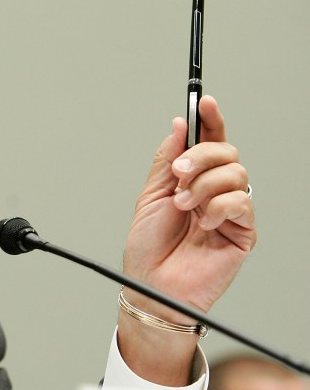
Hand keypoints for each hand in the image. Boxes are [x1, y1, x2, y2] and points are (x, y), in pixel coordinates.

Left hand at [119, 96, 255, 382]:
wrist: (150, 288)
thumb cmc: (147, 250)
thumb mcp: (150, 196)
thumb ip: (167, 160)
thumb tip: (180, 124)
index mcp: (192, 180)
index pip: (210, 142)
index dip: (211, 119)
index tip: (205, 101)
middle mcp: (214, 192)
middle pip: (226, 151)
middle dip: (199, 157)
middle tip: (177, 176)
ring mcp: (229, 211)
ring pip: (235, 173)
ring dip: (203, 185)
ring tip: (183, 206)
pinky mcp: (243, 232)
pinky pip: (240, 202)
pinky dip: (217, 207)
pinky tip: (202, 223)